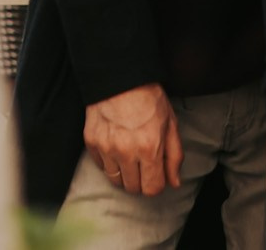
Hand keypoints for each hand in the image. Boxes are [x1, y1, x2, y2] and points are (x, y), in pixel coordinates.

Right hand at [83, 82, 182, 196]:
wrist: (121, 78)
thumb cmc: (149, 98)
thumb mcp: (170, 124)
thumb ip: (174, 156)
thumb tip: (174, 182)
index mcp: (149, 147)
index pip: (152, 188)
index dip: (156, 183)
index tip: (156, 174)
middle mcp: (126, 152)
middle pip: (133, 188)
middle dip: (141, 180)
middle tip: (143, 163)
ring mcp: (106, 148)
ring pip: (115, 180)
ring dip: (124, 173)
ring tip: (129, 155)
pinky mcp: (92, 142)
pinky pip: (100, 166)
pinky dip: (109, 162)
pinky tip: (116, 146)